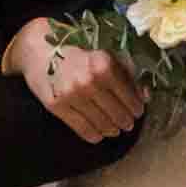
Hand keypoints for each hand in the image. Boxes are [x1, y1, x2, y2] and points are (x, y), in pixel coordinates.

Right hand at [10, 19, 143, 142]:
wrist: (39, 51)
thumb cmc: (77, 52)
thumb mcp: (105, 55)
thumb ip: (127, 73)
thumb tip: (146, 96)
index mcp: (104, 64)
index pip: (129, 97)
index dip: (136, 108)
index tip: (137, 112)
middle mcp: (88, 80)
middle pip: (117, 114)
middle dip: (125, 121)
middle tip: (127, 123)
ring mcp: (71, 95)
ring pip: (101, 124)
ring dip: (111, 129)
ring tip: (113, 129)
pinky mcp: (56, 106)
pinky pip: (81, 128)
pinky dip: (93, 135)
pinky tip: (98, 134)